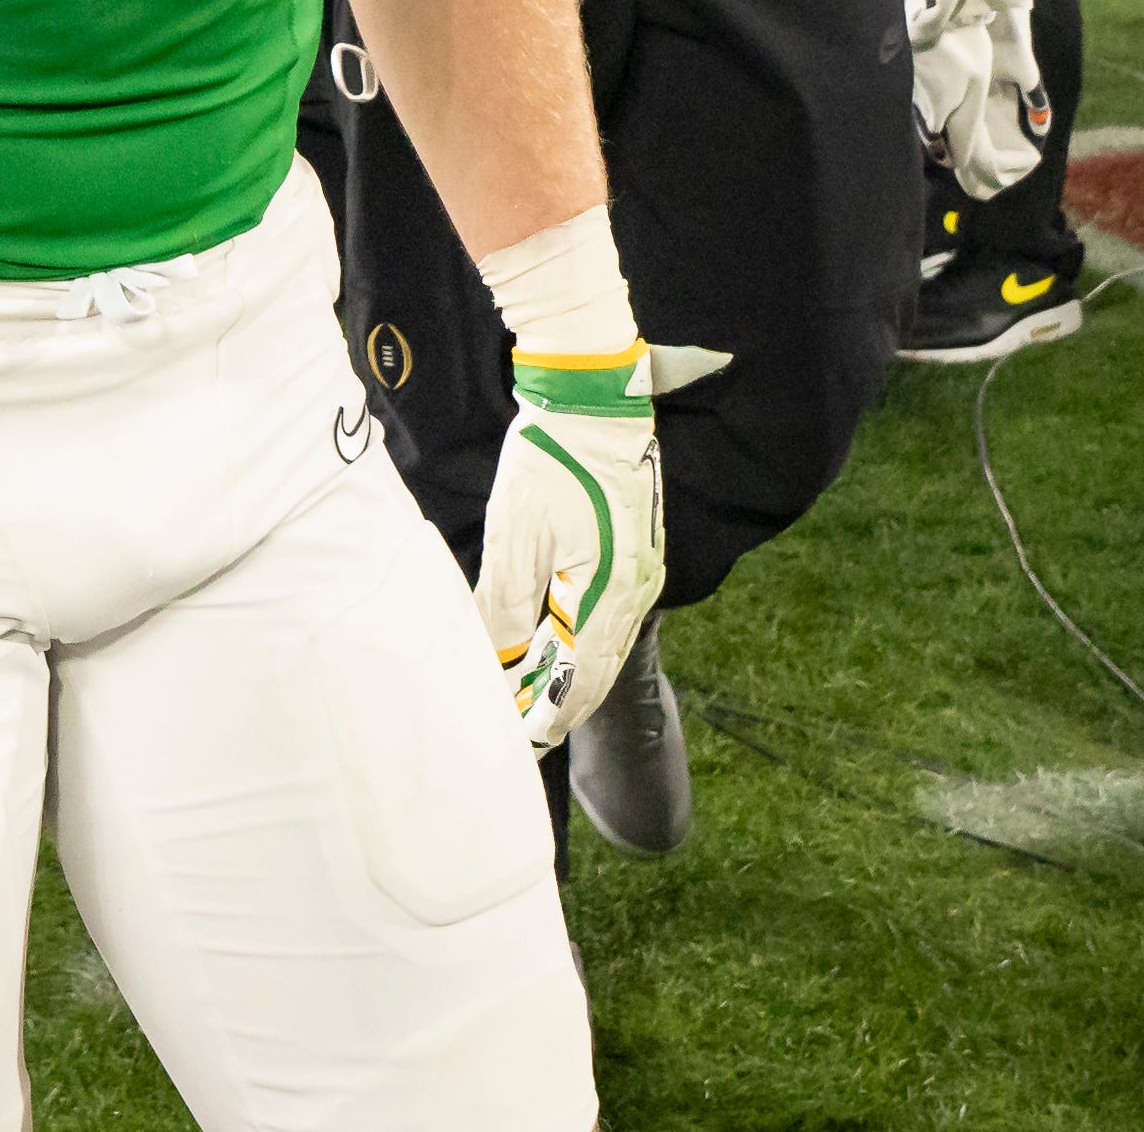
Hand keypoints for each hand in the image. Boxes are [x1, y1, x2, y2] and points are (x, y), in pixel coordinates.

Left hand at [476, 361, 665, 751]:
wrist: (594, 405)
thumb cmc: (549, 463)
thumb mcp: (515, 532)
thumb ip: (509, 602)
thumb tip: (500, 657)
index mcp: (607, 593)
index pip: (580, 678)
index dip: (550, 713)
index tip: (520, 739)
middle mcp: (636, 593)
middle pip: (598, 670)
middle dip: (560, 702)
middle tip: (522, 728)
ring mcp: (643, 575)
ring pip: (607, 647)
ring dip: (572, 675)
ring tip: (534, 696)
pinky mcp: (638, 557)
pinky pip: (614, 619)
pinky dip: (585, 643)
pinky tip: (558, 646)